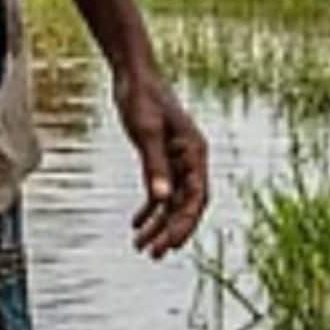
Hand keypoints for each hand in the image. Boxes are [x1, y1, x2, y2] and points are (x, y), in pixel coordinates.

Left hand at [114, 67, 208, 258]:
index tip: (169, 245)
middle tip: (153, 254)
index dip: (184, 223)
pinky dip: (150, 208)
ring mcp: (176, 160)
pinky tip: (135, 224)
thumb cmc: (142, 98)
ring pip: (172, 201)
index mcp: (194, 152)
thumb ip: (154, 165)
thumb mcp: (146, 131)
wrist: (133, 76)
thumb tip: (161, 199)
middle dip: (171, 231)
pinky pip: (159, 190)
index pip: (196, 197)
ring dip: (158, 224)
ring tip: (140, 247)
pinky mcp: (160, 157)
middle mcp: (189, 159)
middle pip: (185, 204)